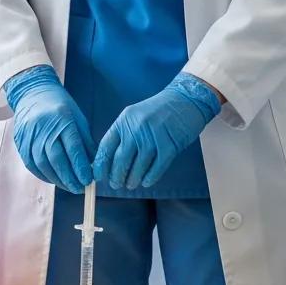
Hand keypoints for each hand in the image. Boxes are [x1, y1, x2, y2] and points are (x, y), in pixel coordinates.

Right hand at [4, 65, 94, 192]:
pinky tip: (54, 180)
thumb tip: (93, 165)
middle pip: (56, 158)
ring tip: (69, 186)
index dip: (80, 166)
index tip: (88, 180)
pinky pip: (32, 164)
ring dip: (57, 179)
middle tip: (79, 188)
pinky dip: (44, 175)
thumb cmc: (60, 106)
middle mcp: (44, 127)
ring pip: (43, 164)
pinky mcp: (21, 142)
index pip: (72, 147)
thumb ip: (85, 142)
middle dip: (69, 177)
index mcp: (62, 119)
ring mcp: (29, 135)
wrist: (32, 92)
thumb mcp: (78, 118)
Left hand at [94, 73, 220, 190]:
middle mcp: (136, 129)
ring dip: (133, 180)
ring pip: (138, 167)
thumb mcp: (135, 116)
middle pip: (120, 160)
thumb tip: (111, 159)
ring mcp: (153, 138)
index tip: (99, 176)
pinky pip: (156, 168)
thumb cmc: (159, 110)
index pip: (106, 146)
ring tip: (131, 184)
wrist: (186, 99)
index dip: (101, 164)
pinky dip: (150, 178)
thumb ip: (124, 134)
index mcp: (124, 121)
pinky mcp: (170, 146)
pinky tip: (146, 182)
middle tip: (117, 184)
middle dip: (116, 176)